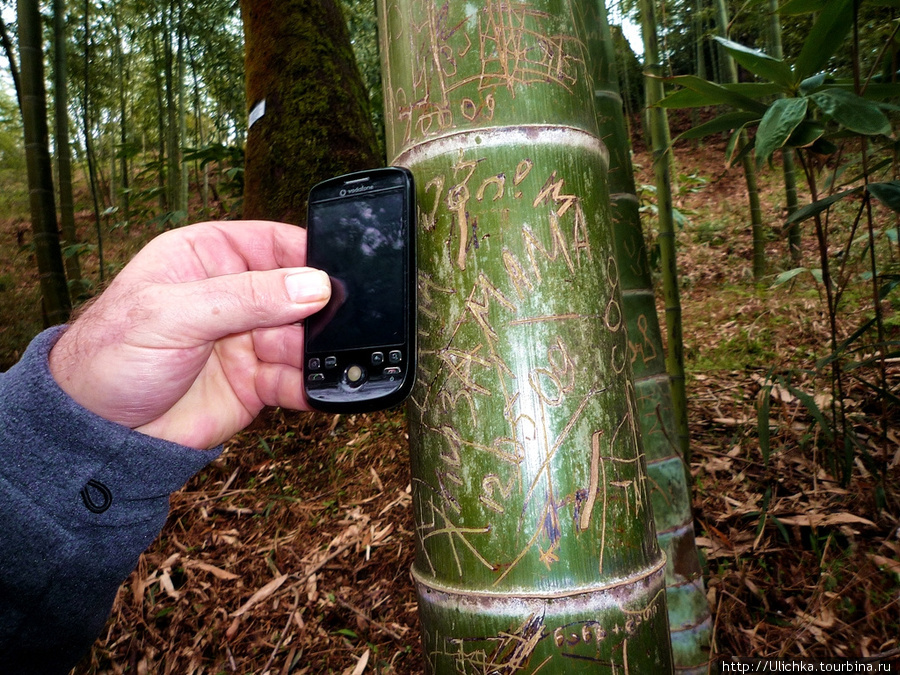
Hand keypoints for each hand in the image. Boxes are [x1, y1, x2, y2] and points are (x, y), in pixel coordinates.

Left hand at [49, 221, 330, 448]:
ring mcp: (248, 339)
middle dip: (321, 311)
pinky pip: (296, 380)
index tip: (342, 271)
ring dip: (320, 352)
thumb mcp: (173, 314)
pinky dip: (313, 386)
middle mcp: (234, 296)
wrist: (97, 434)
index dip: (309, 255)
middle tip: (343, 326)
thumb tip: (312, 286)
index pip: (274, 243)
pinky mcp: (256, 382)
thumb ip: (245, 297)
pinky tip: (321, 390)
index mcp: (209, 258)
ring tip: (333, 363)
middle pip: (299, 294)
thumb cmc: (110, 357)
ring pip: (304, 339)